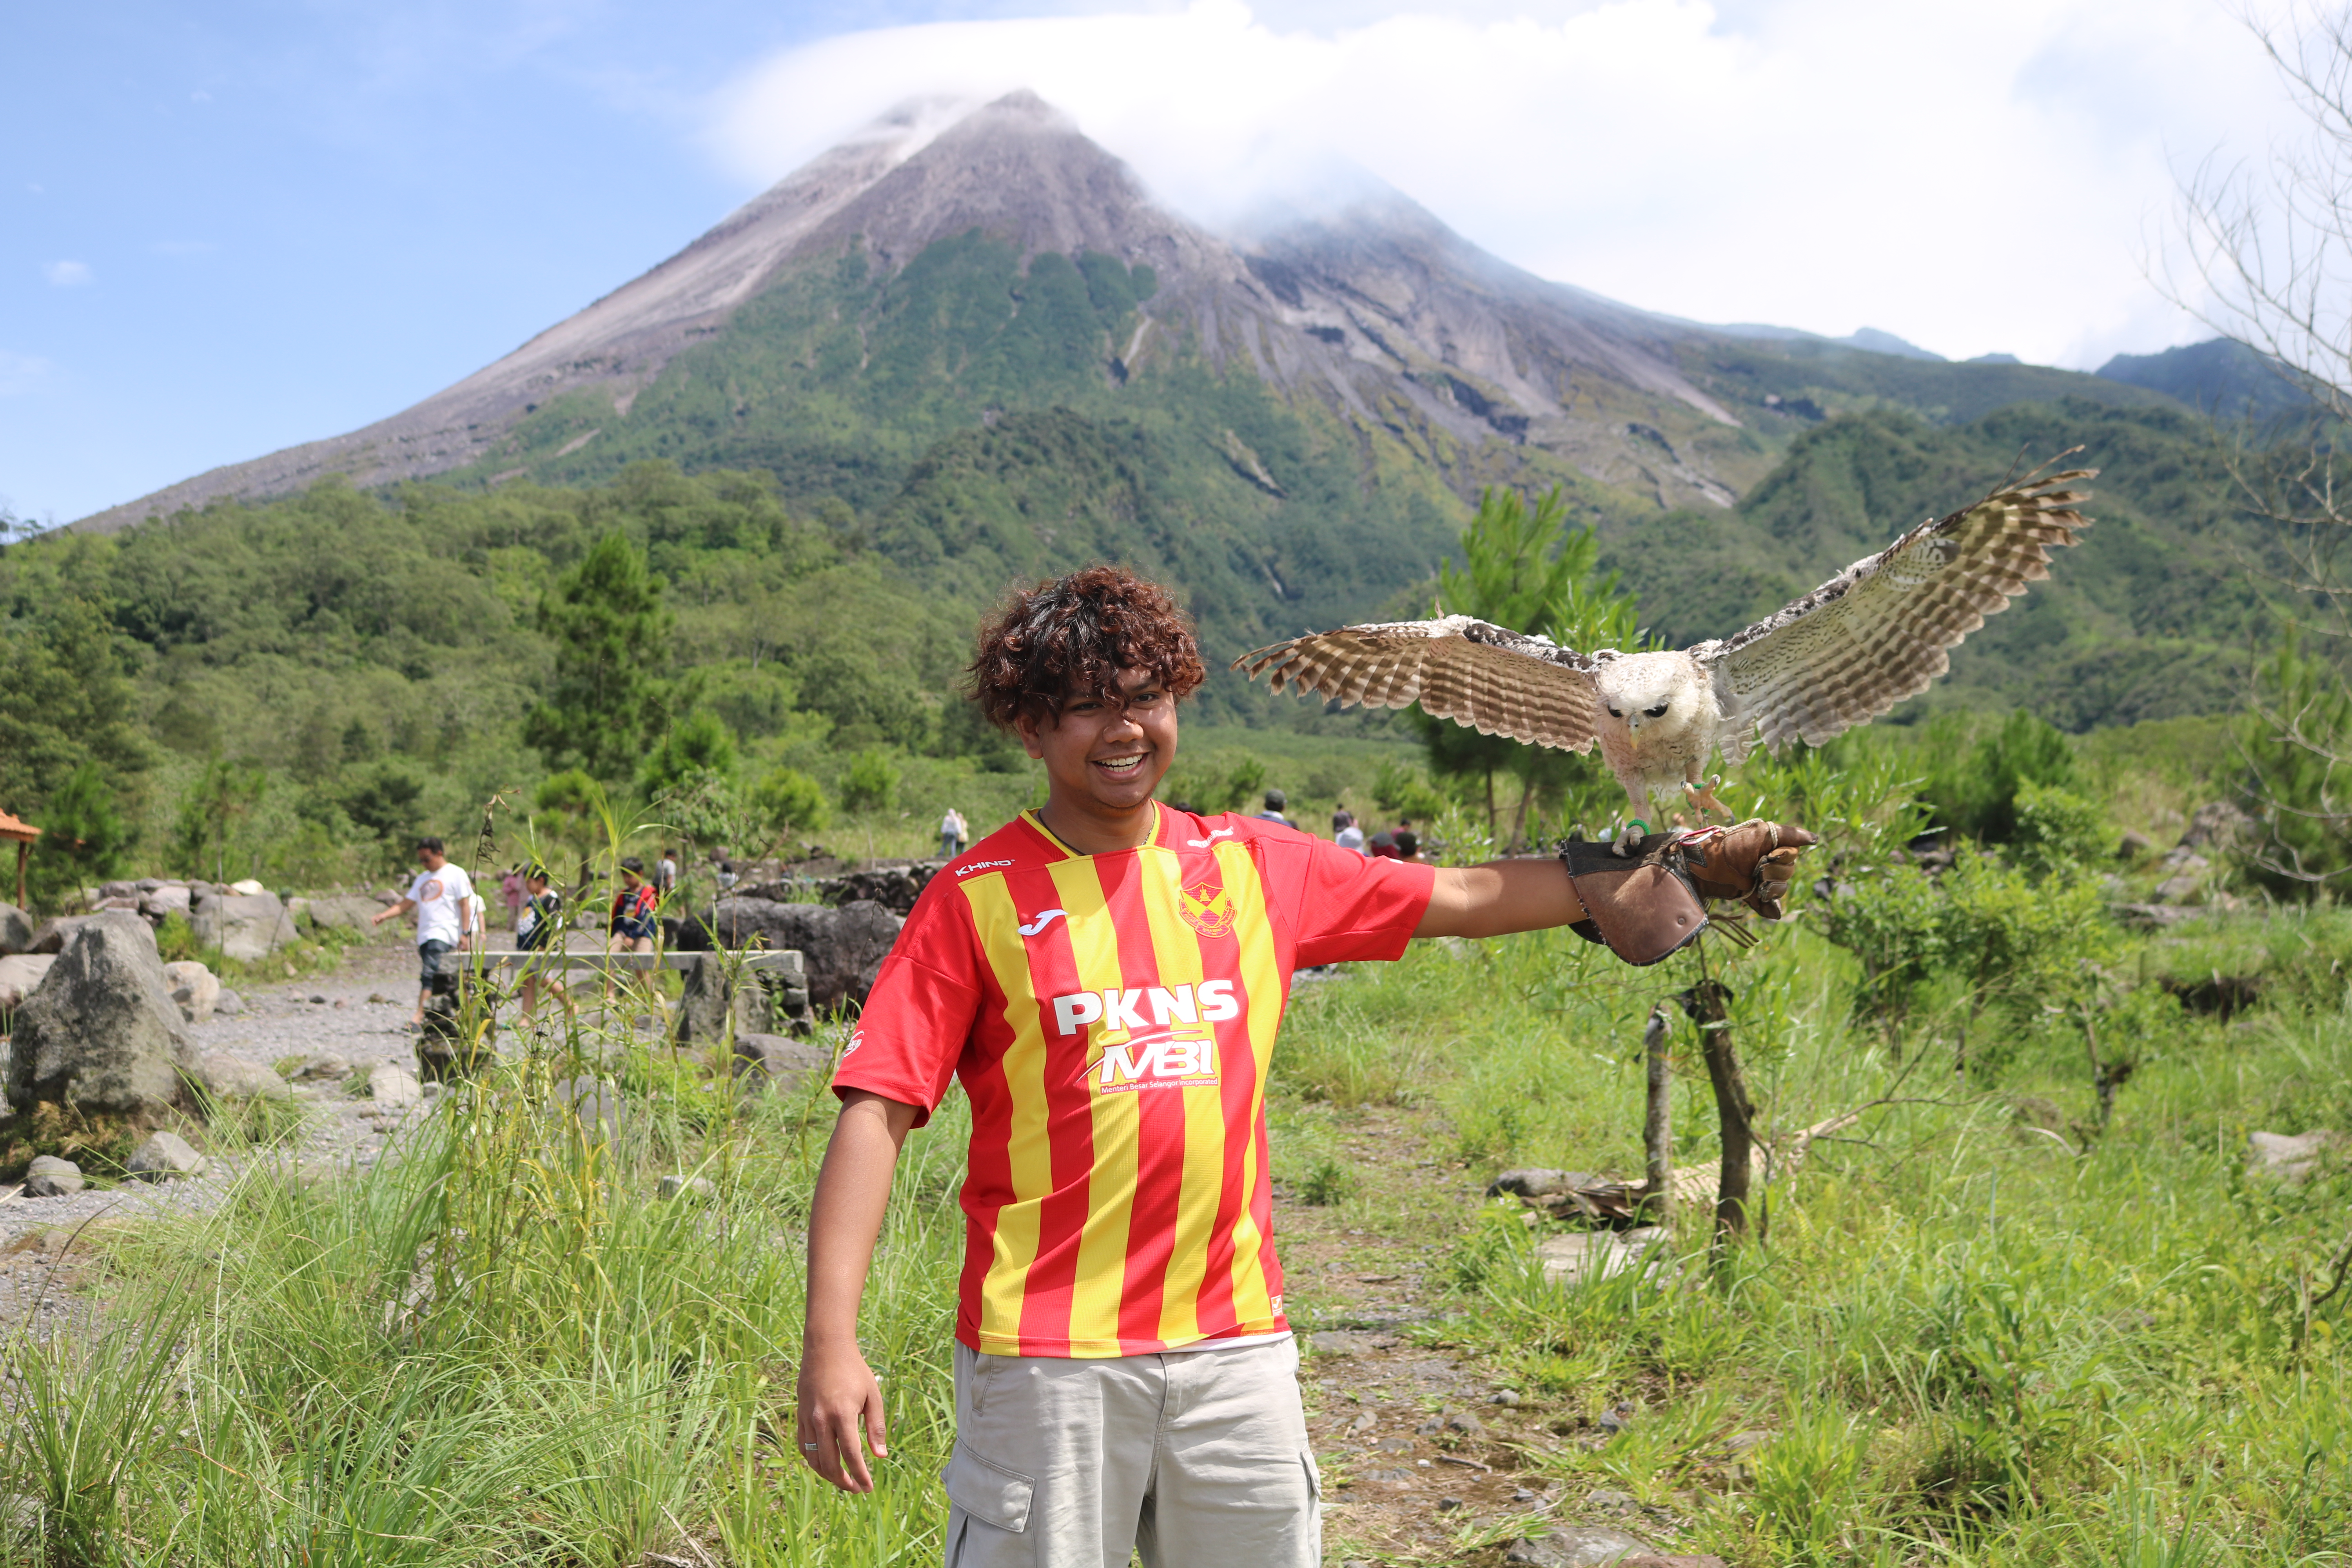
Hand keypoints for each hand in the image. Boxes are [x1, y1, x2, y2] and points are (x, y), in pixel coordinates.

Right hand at [796, 1338, 888, 1491]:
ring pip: (813, 1459)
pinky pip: (803, 1446)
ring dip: (827, 1475)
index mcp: (843, 1414)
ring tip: (842, 1481)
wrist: (826, 1349)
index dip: (860, 1475)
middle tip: (856, 1489)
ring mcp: (807, 1419)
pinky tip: (824, 1465)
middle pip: (829, 1463)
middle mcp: (821, 1419)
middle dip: (843, 1481)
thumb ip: (876, 1427)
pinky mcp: (799, 1416)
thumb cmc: (854, 1371)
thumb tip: (880, 1456)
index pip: (851, 1455)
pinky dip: (813, 1460)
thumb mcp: (872, 1396)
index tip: (868, 1488)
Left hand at [1682, 820, 1818, 916]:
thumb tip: (1814, 839)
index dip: (1783, 857)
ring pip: (1781, 889)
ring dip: (1772, 888)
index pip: (1791, 856)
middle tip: (1759, 869)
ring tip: (1756, 884)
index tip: (1770, 855)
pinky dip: (1770, 908)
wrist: (1706, 866)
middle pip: (1789, 873)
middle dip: (1776, 872)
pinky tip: (1770, 909)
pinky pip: (1769, 906)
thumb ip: (1788, 834)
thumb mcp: (1761, 833)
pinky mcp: (1751, 895)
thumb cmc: (1732, 845)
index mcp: (1770, 847)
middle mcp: (1767, 862)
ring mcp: (1759, 880)